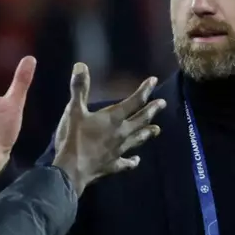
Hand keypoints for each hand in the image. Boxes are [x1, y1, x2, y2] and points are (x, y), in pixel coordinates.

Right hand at [51, 64, 163, 194]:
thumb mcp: (73, 111)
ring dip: (148, 133)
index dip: (144, 90)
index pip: (134, 101)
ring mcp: (119, 150)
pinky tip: (137, 160)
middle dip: (152, 111)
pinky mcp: (113, 165)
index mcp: (113, 118)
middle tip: (163, 104)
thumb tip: (81, 65)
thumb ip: (79, 88)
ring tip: (157, 129)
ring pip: (138, 139)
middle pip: (141, 120)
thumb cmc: (73, 138)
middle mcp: (121, 133)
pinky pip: (126, 163)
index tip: (154, 81)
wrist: (71, 169)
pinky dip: (132, 161)